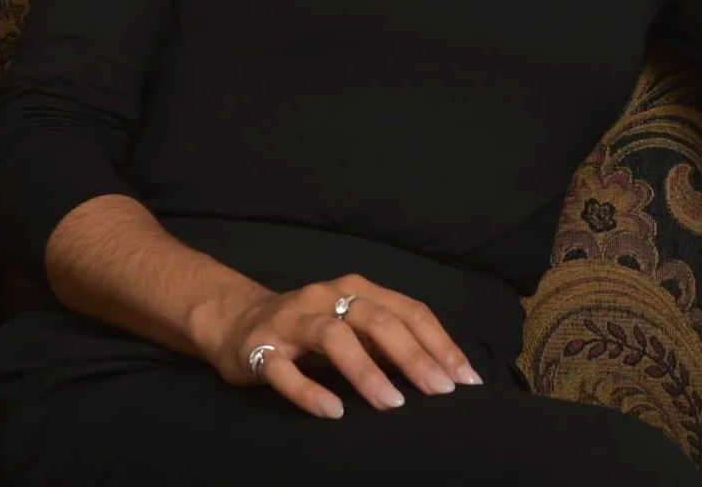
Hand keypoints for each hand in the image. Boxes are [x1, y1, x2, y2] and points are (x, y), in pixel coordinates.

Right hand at [208, 272, 483, 418]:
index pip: (408, 310)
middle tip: (439, 391)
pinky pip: (284, 370)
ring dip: (366, 370)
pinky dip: (310, 391)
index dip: (439, 343)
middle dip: (413, 355)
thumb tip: (444, 372)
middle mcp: (327, 297)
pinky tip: (333, 412)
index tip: (465, 379)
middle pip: (377, 319)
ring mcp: (292, 321)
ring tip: (393, 403)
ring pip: (334, 337)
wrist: (236, 322)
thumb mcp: (353, 327)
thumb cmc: (311, 330)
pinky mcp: (260, 348)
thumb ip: (389, 341)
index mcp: (356, 289)